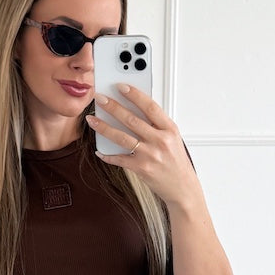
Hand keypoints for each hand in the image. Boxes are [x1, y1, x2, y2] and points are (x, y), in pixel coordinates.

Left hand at [86, 86, 199, 209]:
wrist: (183, 188)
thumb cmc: (176, 162)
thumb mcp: (173, 139)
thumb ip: (157, 125)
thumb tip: (135, 110)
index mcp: (169, 129)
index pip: (150, 107)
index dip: (134, 95)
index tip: (121, 86)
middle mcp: (160, 141)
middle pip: (132, 119)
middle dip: (113, 107)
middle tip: (100, 98)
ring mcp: (150, 155)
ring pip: (122, 137)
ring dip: (104, 127)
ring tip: (92, 119)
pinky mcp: (141, 169)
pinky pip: (120, 159)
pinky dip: (107, 155)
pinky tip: (99, 150)